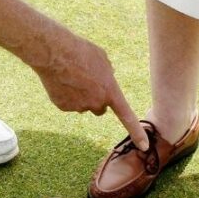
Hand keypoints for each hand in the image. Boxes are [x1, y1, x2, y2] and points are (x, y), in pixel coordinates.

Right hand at [33, 35, 148, 150]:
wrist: (54, 54)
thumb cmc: (80, 51)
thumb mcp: (102, 58)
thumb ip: (107, 73)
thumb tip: (104, 79)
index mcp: (110, 91)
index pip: (127, 116)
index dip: (136, 132)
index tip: (144, 146)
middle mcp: (96, 103)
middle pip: (100, 108)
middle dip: (96, 100)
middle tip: (87, 82)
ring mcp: (79, 107)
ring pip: (82, 105)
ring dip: (79, 95)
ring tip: (71, 76)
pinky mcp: (63, 107)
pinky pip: (67, 103)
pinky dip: (65, 95)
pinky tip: (61, 80)